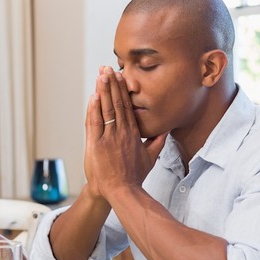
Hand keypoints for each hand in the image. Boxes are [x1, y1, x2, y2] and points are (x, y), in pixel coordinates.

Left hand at [83, 66, 166, 200]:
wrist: (122, 190)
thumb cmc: (134, 176)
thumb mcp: (150, 158)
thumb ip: (157, 143)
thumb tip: (166, 132)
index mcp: (132, 133)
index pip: (127, 106)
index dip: (122, 90)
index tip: (119, 76)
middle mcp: (121, 132)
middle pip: (116, 103)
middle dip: (112, 84)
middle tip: (108, 68)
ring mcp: (109, 137)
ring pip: (106, 109)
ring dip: (103, 91)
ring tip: (101, 75)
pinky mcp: (97, 144)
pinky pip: (95, 122)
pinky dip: (94, 108)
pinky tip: (94, 95)